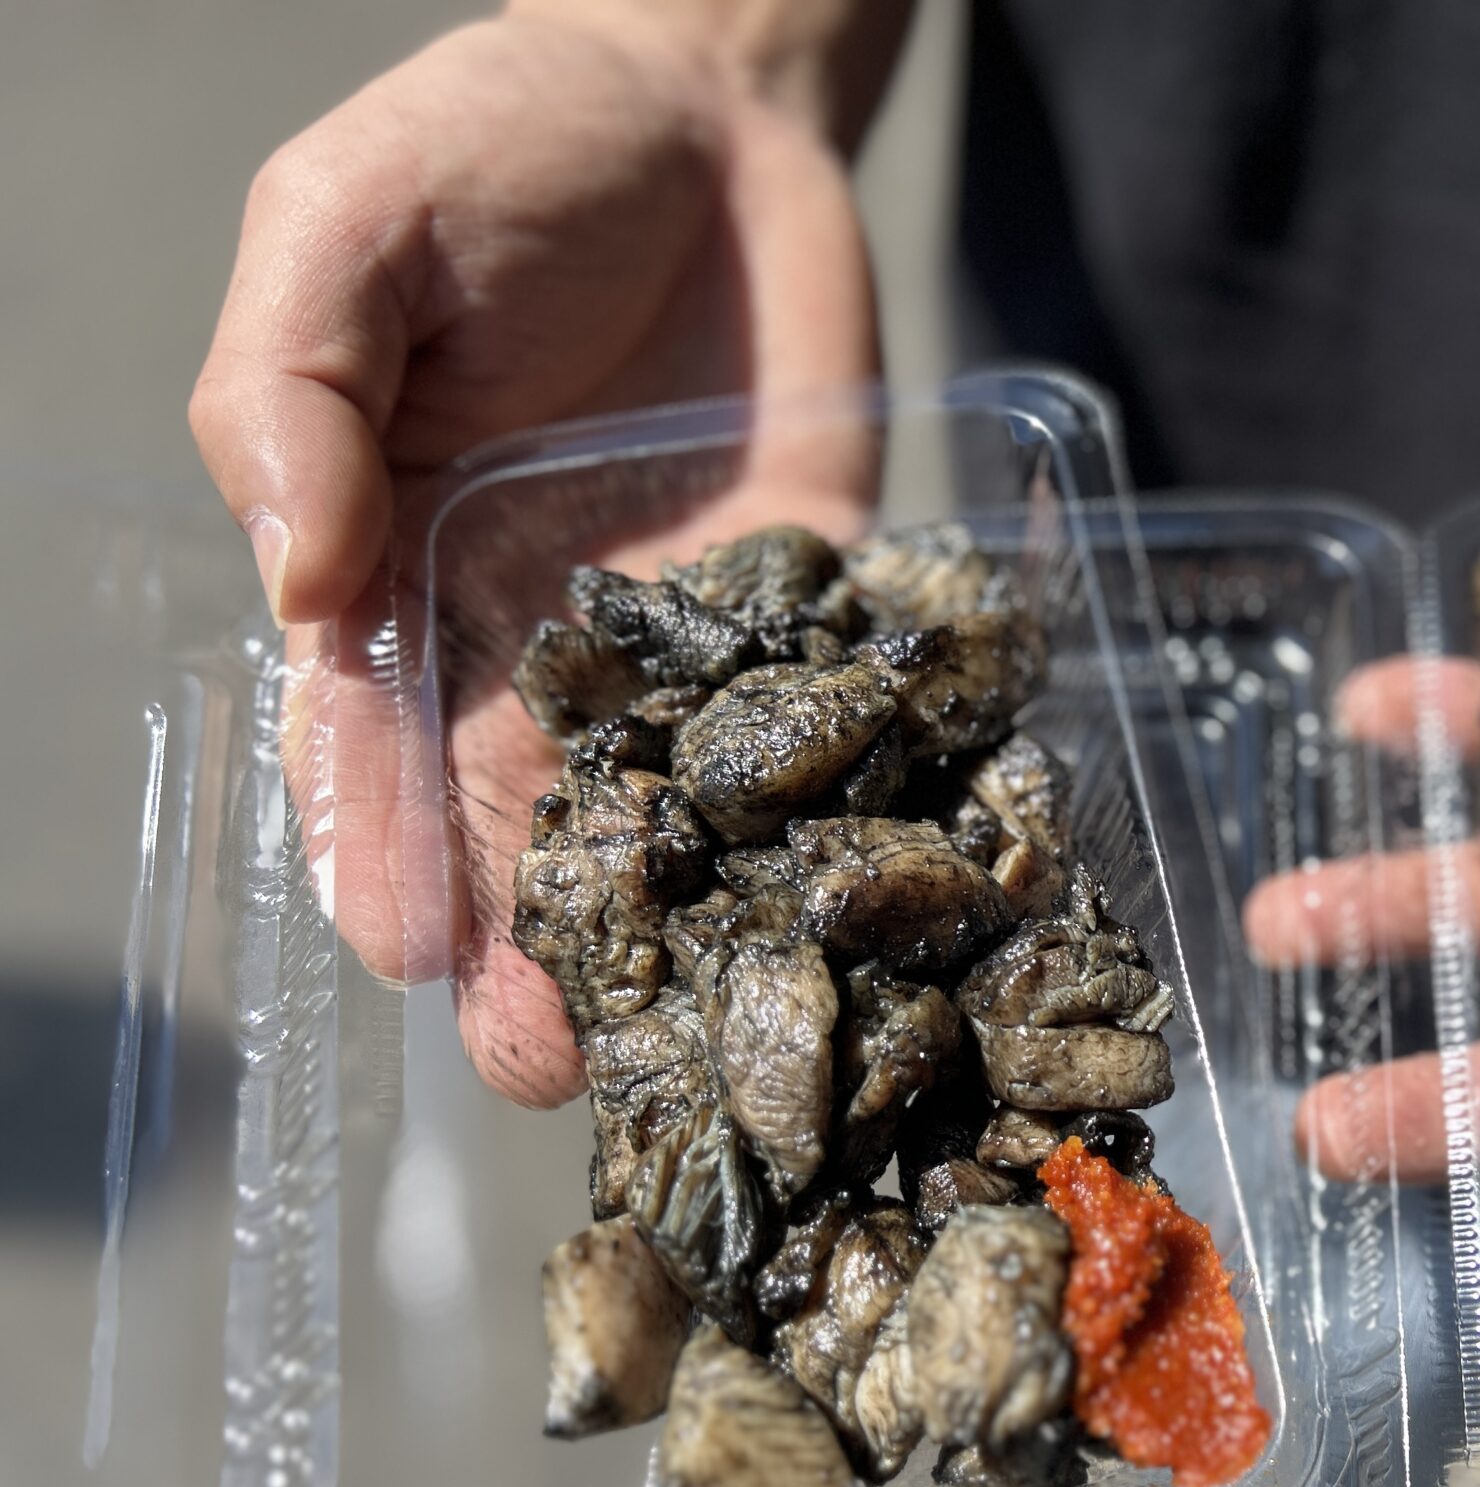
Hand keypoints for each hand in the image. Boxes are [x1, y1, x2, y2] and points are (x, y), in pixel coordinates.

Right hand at [189, 9, 878, 1106]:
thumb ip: (296, 393)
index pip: (367, 741)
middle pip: (522, 824)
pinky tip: (854, 912)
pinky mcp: (816, 622)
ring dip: (676, 932)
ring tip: (686, 1043)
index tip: (409, 944)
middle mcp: (536, 645)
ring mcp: (687, 648)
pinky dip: (840, 823)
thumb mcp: (345, 226)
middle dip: (531, 946)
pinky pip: (826, 734)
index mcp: (397, 576)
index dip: (381, 845)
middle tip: (552, 1063)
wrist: (714, 101)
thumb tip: (300, 575)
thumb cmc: (495, 144)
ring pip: (672, 820)